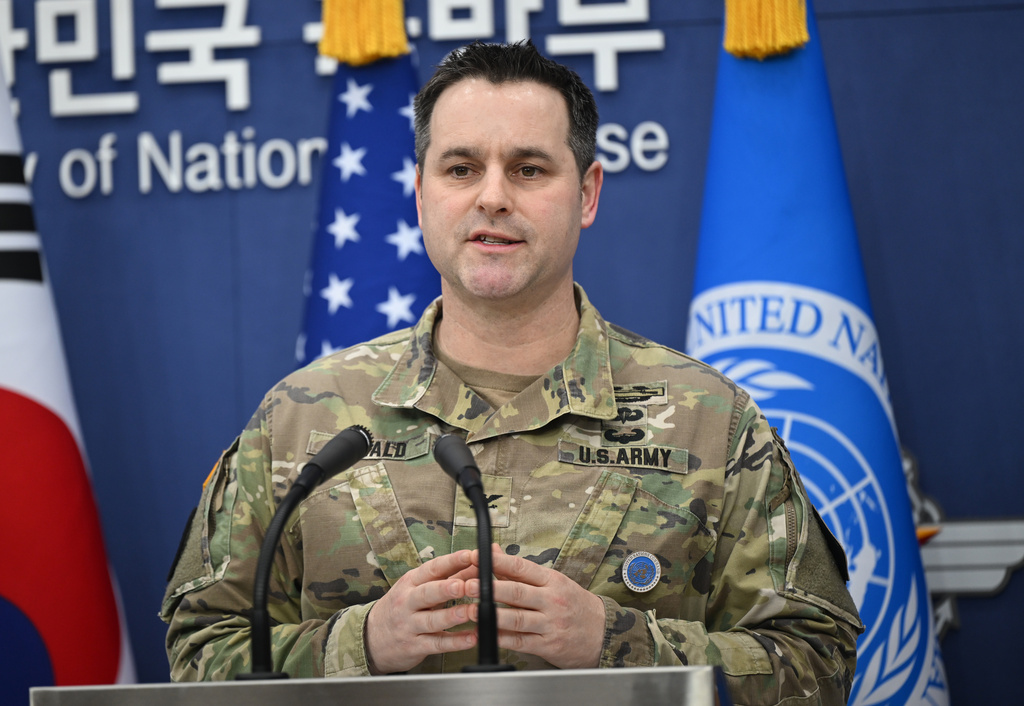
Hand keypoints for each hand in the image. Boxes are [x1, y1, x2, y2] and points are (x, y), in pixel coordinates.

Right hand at [364, 549, 478, 673]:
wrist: (372, 637)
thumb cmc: (401, 607)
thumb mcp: (417, 587)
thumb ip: (447, 576)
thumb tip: (475, 563)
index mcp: (410, 583)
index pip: (432, 569)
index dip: (451, 562)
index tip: (469, 556)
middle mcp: (408, 602)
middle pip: (427, 593)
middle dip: (446, 589)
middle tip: (464, 586)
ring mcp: (410, 625)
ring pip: (432, 620)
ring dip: (452, 616)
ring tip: (471, 612)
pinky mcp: (415, 646)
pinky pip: (436, 644)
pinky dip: (454, 642)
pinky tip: (471, 638)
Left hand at [467, 545, 604, 668]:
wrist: (603, 632)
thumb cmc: (575, 604)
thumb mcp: (553, 581)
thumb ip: (520, 570)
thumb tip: (494, 551)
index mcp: (552, 581)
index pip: (521, 567)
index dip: (497, 562)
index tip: (478, 557)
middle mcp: (552, 601)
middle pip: (517, 592)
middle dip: (490, 589)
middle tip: (469, 585)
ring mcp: (550, 624)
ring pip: (517, 619)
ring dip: (492, 615)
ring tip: (473, 611)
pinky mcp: (548, 645)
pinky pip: (520, 641)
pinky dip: (502, 639)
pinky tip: (487, 635)